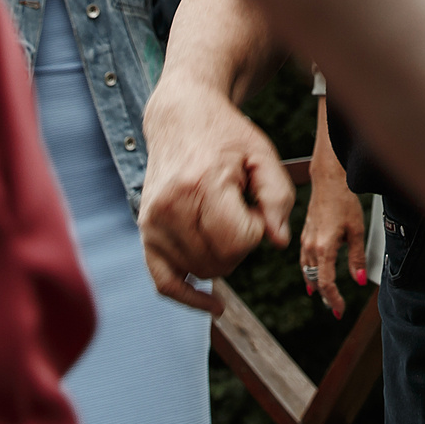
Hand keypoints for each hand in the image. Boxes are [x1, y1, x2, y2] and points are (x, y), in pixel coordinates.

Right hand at [138, 77, 293, 315]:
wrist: (181, 117)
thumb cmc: (227, 135)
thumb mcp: (263, 154)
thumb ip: (278, 197)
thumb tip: (278, 242)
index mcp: (200, 185)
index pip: (239, 240)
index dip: (256, 229)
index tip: (253, 204)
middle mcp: (170, 207)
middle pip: (220, 261)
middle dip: (241, 244)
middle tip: (240, 209)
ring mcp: (153, 222)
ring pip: (200, 272)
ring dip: (222, 257)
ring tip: (222, 220)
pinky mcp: (146, 232)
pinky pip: (164, 282)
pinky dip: (189, 297)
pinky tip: (214, 306)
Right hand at [301, 147, 370, 318]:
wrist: (328, 180)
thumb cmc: (344, 200)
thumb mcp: (357, 230)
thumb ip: (357, 258)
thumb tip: (359, 280)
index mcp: (324, 248)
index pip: (326, 283)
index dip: (333, 299)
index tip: (340, 309)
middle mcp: (311, 247)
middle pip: (316, 280)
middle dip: (326, 296)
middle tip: (336, 309)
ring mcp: (306, 241)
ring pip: (308, 272)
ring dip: (317, 286)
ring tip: (325, 297)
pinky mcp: (305, 235)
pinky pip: (304, 261)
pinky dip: (309, 273)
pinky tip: (312, 277)